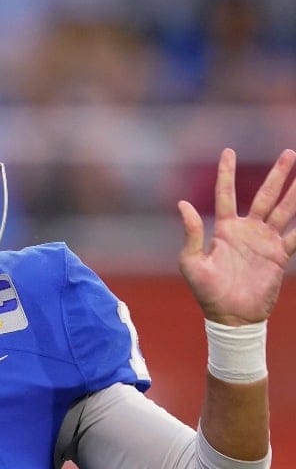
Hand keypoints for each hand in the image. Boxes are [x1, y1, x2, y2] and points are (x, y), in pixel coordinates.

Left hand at [178, 148, 295, 324]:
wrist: (230, 316)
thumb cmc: (206, 291)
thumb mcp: (191, 262)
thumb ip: (191, 233)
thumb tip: (183, 204)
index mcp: (225, 229)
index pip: (226, 194)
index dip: (227, 173)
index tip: (229, 151)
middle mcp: (247, 230)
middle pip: (265, 195)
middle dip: (278, 175)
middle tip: (290, 153)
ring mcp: (265, 241)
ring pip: (285, 210)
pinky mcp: (279, 255)